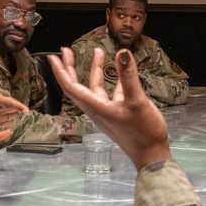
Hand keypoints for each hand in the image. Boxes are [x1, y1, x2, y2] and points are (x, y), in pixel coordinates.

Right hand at [0, 63, 28, 129]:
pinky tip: (6, 114)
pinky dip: (11, 118)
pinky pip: (8, 123)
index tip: (27, 110)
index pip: (8, 103)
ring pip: (12, 116)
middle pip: (13, 110)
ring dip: (14, 112)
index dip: (19, 106)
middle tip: (11, 102)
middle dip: (16, 106)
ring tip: (8, 107)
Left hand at [49, 47, 170, 170]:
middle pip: (77, 87)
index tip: (53, 56)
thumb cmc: (143, 132)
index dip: (61, 71)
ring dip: (94, 71)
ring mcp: (107, 112)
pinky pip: (110, 94)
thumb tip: (122, 53)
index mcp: (96, 108)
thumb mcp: (137, 101)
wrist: (152, 154)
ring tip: (99, 52)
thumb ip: (128, 76)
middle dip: (70, 68)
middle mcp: (97, 110)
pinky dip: (113, 81)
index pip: (71, 87)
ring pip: (94, 88)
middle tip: (66, 51)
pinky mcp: (117, 114)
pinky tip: (121, 71)